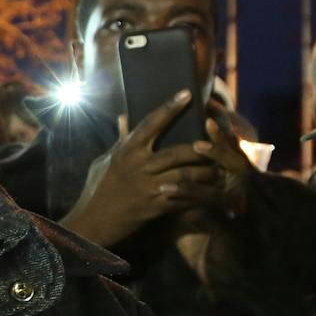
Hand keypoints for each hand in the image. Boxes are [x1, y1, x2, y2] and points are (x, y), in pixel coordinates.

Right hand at [60, 90, 220, 247]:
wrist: (96, 221)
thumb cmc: (100, 187)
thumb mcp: (107, 160)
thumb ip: (121, 139)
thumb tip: (124, 116)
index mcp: (127, 151)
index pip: (151, 123)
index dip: (169, 107)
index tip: (187, 94)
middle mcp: (138, 166)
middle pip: (178, 152)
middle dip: (200, 149)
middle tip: (216, 144)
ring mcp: (148, 188)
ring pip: (186, 176)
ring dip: (205, 173)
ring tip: (219, 169)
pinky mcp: (155, 208)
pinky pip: (183, 199)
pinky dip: (198, 196)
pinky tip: (209, 192)